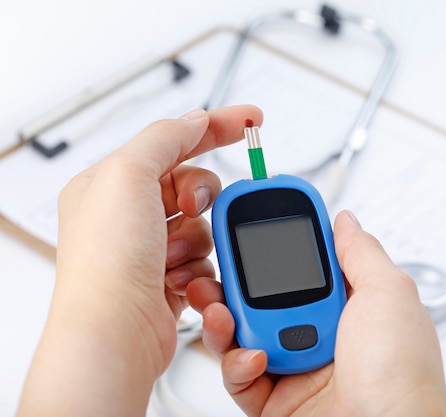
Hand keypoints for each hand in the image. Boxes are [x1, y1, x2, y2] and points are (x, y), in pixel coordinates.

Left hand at [17, 105, 262, 416]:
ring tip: (172, 257)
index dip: (215, 127)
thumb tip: (195, 120)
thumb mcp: (128, 175)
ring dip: (197, 240)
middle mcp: (128, 215)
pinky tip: (178, 280)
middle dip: (201, 198)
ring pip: (204, 225)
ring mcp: (149, 249)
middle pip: (193, 184)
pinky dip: (199, 268)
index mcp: (110, 183)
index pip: (172, 141)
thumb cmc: (106, 263)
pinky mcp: (167, 278)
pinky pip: (205, 258)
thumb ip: (166, 138)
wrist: (116, 334)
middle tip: (190, 208)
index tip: (252, 121)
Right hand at [188, 210, 445, 416]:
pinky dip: (237, 364)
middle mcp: (321, 334)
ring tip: (221, 310)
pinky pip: (240, 376)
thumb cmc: (401, 373)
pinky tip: (254, 357)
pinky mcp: (275, 402)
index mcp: (349, 306)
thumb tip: (344, 220)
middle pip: (264, 298)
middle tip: (216, 268)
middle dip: (235, 282)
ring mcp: (297, 367)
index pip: (304, 265)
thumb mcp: (387, 293)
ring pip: (244, 334)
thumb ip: (360, 252)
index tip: (251, 226)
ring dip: (225, 319)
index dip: (277, 245)